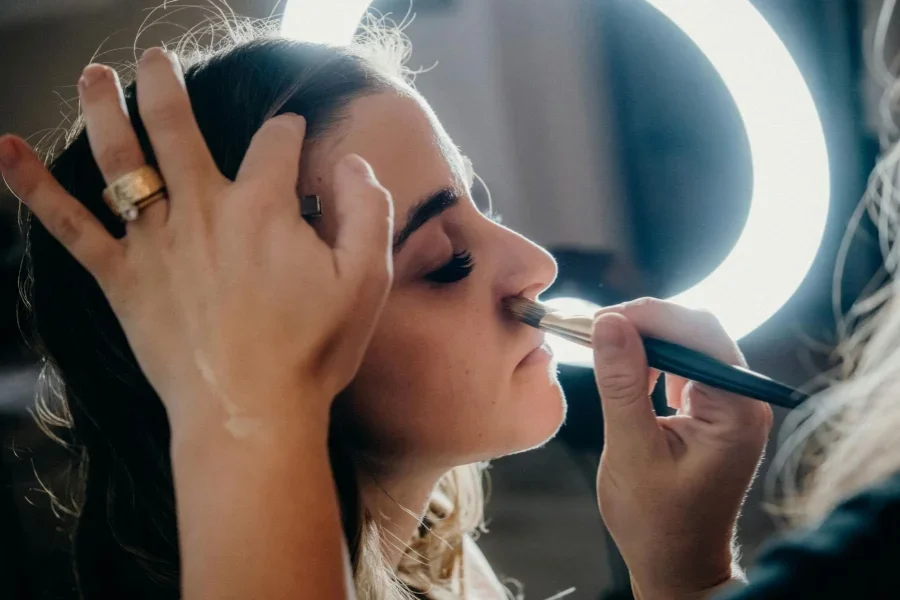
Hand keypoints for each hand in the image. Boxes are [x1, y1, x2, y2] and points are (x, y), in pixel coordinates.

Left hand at [0, 48, 393, 432]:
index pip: (276, 143)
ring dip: (105, 109)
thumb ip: (368, 210)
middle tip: (157, 59)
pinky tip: (7, 152)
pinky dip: (35, 188)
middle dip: (167, 84)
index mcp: (262, 208)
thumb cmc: (312, 351)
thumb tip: (351, 164)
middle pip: (178, 127)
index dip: (289, 131)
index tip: (293, 135)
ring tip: (94, 75)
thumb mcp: (367, 281)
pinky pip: (71, 226)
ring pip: (121, 160)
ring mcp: (155, 243)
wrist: (251, 414)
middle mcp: (202, 211)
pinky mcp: (122, 279)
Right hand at [591, 298, 772, 598]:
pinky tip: (626, 367)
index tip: (599, 319)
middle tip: (594, 330)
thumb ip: (621, 383)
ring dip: (645, 338)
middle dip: (644, 323)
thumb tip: (608, 323)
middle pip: (696, 331)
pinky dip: (651, 359)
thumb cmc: (657, 522)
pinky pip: (684, 365)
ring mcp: (730, 404)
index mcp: (736, 410)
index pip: (697, 334)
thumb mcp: (632, 450)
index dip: (648, 317)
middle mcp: (743, 399)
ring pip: (688, 343)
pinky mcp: (713, 410)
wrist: (677, 564)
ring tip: (602, 345)